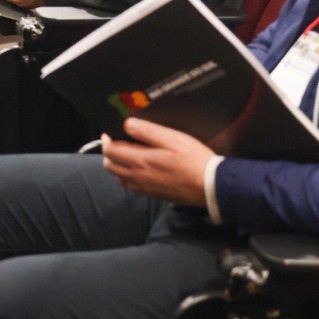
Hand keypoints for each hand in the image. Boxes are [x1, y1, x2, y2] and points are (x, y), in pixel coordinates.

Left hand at [100, 118, 214, 207]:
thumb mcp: (173, 139)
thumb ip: (148, 131)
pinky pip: (128, 185)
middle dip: (109, 151)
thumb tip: (127, 124)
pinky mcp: (151, 194)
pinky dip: (125, 175)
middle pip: (109, 164)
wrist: (211, 187)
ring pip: (117, 176)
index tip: (111, 132)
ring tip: (127, 153)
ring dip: (116, 164)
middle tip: (118, 141)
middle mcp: (137, 176)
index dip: (107, 139)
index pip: (110, 151)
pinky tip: (137, 168)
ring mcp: (143, 187)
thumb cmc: (194, 160)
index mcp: (140, 160)